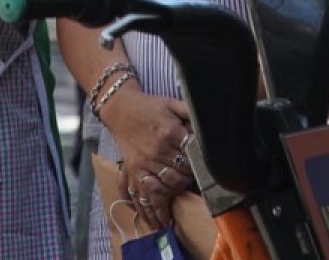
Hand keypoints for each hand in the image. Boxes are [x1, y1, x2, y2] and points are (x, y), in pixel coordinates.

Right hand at [100, 90, 193, 222]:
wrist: (121, 108)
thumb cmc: (150, 107)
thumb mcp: (173, 104)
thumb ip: (191, 113)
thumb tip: (208, 125)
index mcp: (169, 134)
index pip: (190, 159)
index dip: (197, 169)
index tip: (203, 175)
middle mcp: (155, 152)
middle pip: (176, 178)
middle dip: (184, 187)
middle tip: (189, 192)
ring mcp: (141, 164)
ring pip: (157, 192)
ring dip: (164, 209)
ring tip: (169, 224)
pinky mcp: (130, 171)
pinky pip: (137, 194)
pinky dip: (145, 210)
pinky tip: (152, 221)